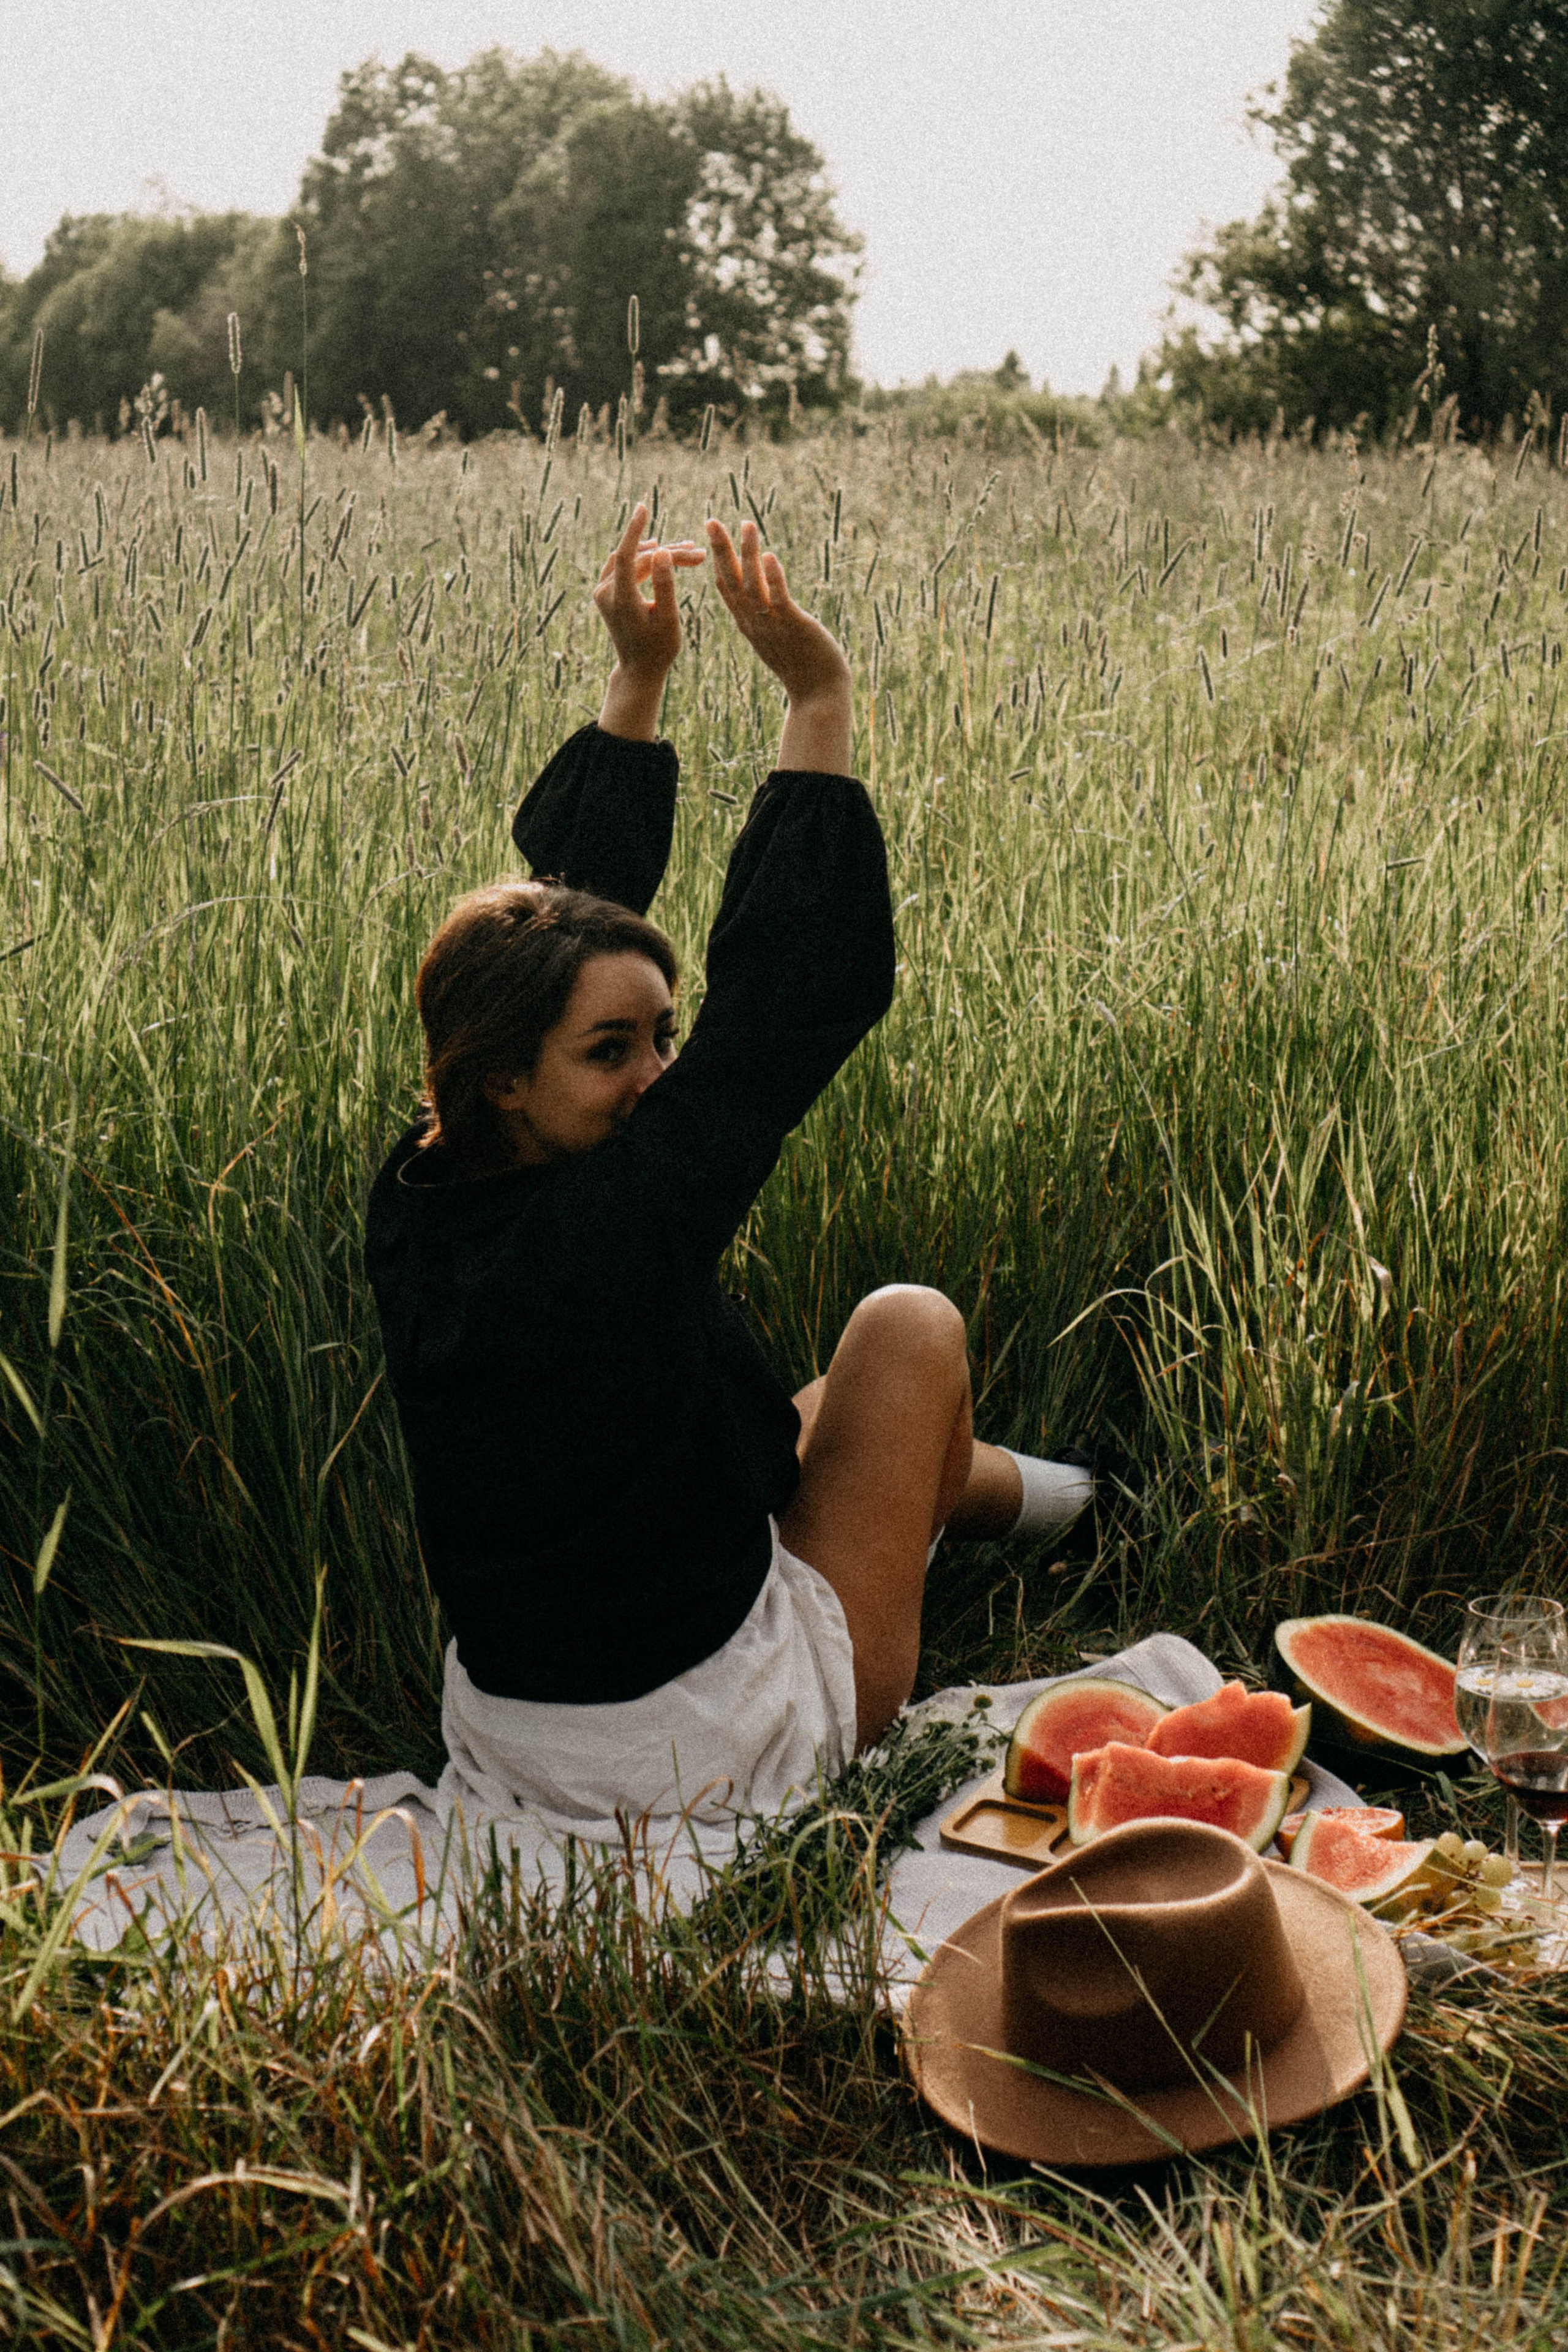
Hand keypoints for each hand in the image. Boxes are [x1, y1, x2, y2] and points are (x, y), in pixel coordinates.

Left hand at [593, 502, 706, 739]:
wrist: (639, 669)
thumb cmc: (659, 648)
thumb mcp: (668, 619)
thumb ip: (665, 584)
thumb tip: (662, 550)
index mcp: (621, 601)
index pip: (625, 557)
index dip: (634, 530)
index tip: (642, 508)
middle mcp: (606, 593)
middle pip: (638, 559)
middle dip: (668, 553)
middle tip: (698, 554)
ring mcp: (603, 592)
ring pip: (631, 560)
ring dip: (658, 554)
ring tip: (688, 553)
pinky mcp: (606, 592)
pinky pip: (624, 566)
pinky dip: (643, 559)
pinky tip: (659, 552)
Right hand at [705, 519, 852, 772]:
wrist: (818, 694)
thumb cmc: (802, 666)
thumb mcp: (777, 637)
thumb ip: (767, 616)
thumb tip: (765, 598)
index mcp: (749, 624)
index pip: (727, 588)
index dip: (718, 560)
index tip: (712, 534)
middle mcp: (755, 623)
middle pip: (731, 582)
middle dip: (722, 550)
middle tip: (711, 520)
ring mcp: (772, 625)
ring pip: (753, 586)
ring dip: (748, 554)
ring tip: (746, 525)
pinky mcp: (793, 626)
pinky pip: (780, 600)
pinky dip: (774, 578)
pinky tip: (771, 556)